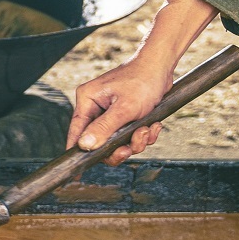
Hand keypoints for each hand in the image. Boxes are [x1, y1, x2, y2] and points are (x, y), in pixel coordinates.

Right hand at [68, 0, 216, 164]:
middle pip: (99, 142)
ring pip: (117, 142)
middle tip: (131, 146)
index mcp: (88, 100)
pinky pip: (129, 136)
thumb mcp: (125, 108)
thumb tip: (84, 146)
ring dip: (135, 141)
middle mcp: (95, 107)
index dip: (78, 152)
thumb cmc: (142, 80)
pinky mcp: (124, 116)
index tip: (77, 172)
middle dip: (120, 147)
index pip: (76, 131)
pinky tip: (152, 125)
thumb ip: (104, 128)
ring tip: (147, 129)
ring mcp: (109, 113)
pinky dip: (142, 135)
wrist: (162, 67)